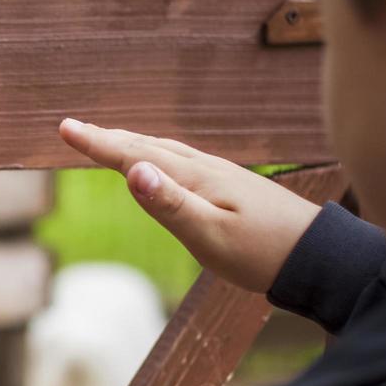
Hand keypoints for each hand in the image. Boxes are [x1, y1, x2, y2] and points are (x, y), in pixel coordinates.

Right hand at [58, 119, 321, 292]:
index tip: (65, 128)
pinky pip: (183, 161)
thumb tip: (133, 171)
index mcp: (196, 178)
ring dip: (133, 143)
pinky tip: (162, 165)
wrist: (320, 257)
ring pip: (166, 151)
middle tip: (74, 129)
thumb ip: (170, 204)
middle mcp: (207, 168)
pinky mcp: (232, 187)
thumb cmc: (263, 253)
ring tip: (108, 141)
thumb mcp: (211, 236)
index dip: (98, 143)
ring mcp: (222, 175)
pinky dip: (158, 155)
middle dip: (108, 137)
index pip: (136, 154)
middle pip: (148, 145)